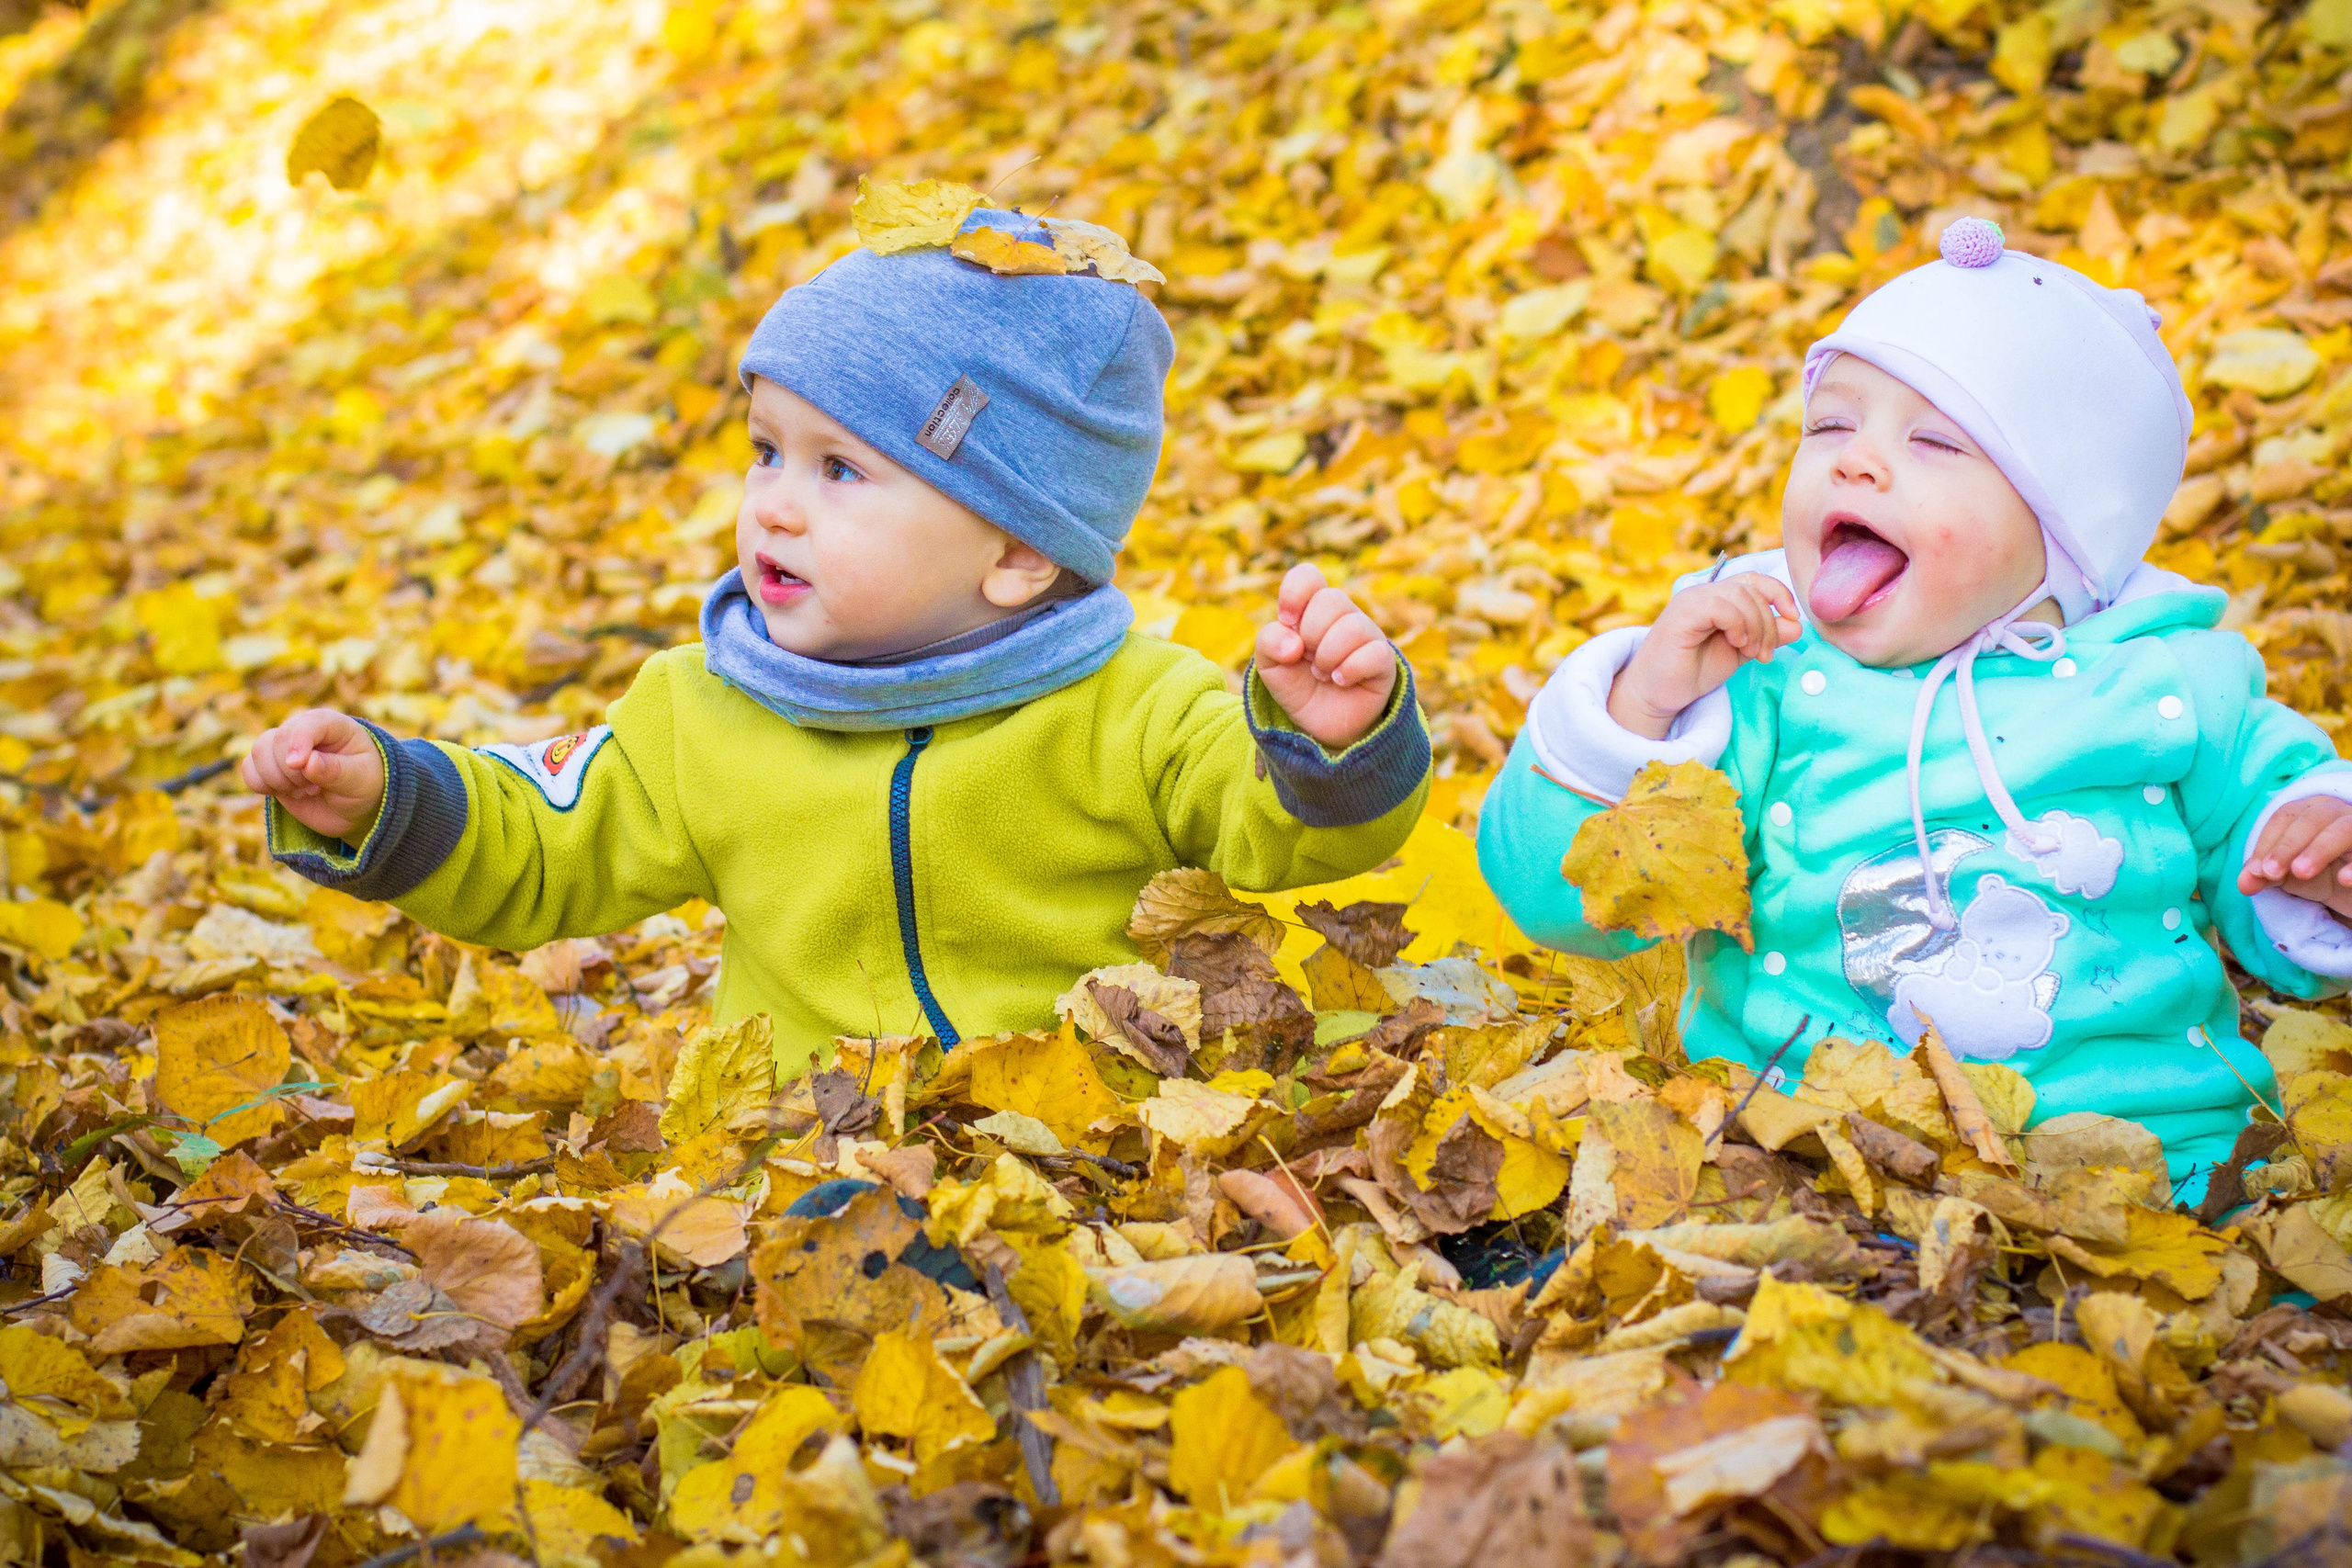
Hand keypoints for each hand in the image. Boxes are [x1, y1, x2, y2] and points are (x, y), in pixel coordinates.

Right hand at [241, 709, 385, 841]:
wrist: (355, 807)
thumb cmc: (364, 785)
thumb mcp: (360, 779)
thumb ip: (334, 770)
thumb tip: (306, 762)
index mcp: (330, 724)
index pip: (306, 725)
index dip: (298, 743)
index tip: (299, 765)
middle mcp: (302, 730)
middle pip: (277, 740)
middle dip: (292, 771)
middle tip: (316, 788)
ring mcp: (283, 747)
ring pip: (258, 752)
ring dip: (277, 779)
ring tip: (305, 791)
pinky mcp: (269, 766)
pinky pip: (248, 770)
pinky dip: (261, 785)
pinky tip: (286, 793)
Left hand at [1253, 563, 1399, 747]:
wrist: (1318, 725)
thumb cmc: (1296, 685)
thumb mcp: (1269, 666)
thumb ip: (1269, 642)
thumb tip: (1293, 644)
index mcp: (1312, 608)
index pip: (1308, 575)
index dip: (1294, 593)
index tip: (1287, 621)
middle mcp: (1343, 615)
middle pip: (1332, 599)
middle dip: (1312, 634)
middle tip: (1307, 658)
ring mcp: (1366, 636)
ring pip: (1353, 626)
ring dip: (1328, 656)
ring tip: (1322, 675)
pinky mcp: (1383, 661)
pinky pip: (1373, 653)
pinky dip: (1350, 670)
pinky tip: (1341, 681)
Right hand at [1608, 575, 1800, 740]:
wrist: (1656, 694)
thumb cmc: (1692, 673)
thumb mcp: (1739, 653)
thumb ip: (1765, 637)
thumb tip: (1797, 625)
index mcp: (1716, 598)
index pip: (1755, 580)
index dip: (1779, 594)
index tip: (1792, 620)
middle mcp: (1703, 593)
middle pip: (1752, 588)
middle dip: (1769, 622)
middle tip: (1766, 654)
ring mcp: (1691, 601)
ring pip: (1740, 595)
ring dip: (1757, 626)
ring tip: (1753, 654)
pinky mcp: (1682, 615)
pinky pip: (1720, 606)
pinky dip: (1738, 624)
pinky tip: (1737, 644)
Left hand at [2238, 795, 2351, 919]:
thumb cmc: (2322, 873)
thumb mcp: (2291, 875)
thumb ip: (2266, 876)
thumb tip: (2244, 884)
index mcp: (2312, 810)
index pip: (2285, 817)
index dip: (2268, 842)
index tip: (2255, 871)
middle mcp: (2339, 813)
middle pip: (2312, 819)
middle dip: (2287, 845)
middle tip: (2270, 873)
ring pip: (2344, 829)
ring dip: (2320, 849)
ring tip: (2300, 872)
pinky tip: (2346, 880)